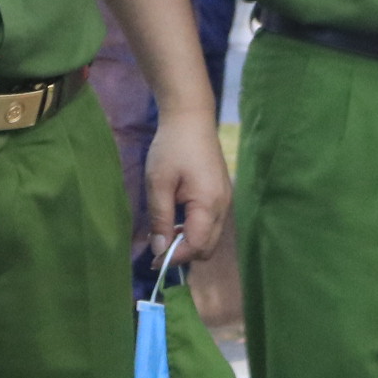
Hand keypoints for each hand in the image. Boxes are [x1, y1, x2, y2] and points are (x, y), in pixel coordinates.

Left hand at [143, 109, 232, 264]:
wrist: (191, 116)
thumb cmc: (172, 146)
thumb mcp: (159, 183)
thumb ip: (160, 219)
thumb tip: (159, 251)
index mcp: (209, 203)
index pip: (196, 246)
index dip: (175, 258)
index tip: (153, 261)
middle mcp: (223, 205)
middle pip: (207, 247)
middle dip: (184, 253)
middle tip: (158, 245)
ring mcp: (224, 199)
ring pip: (209, 236)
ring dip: (188, 240)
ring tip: (164, 229)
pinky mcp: (221, 194)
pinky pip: (210, 223)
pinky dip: (194, 228)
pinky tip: (176, 217)